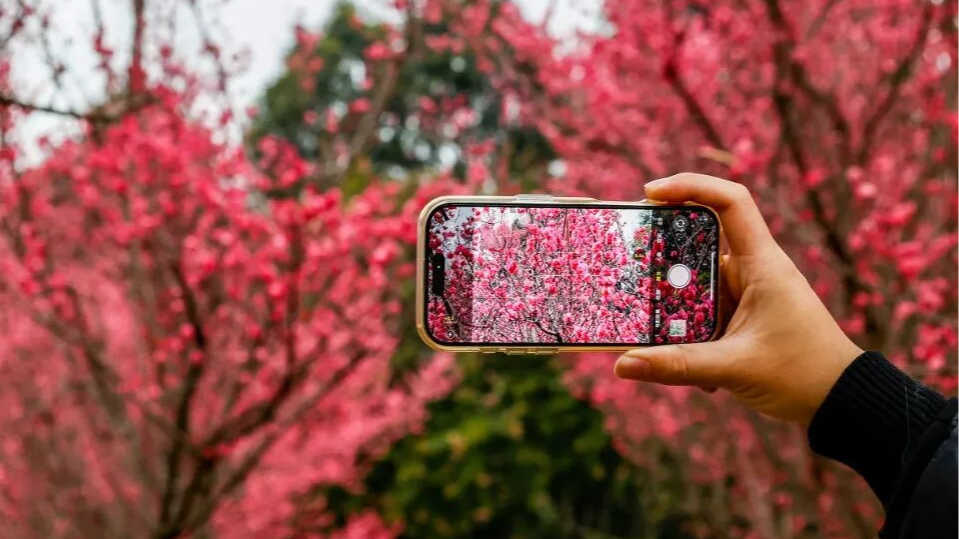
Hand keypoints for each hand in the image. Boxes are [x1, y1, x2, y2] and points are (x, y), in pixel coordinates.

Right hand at [614, 173, 862, 423]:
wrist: (841, 401)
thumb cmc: (802, 375)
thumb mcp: (734, 368)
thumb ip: (677, 366)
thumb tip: (622, 365)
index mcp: (762, 264)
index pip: (730, 201)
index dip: (690, 186)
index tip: (650, 194)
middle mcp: (753, 272)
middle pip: (697, 245)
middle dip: (661, 258)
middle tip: (627, 268)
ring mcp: (747, 295)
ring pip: (695, 285)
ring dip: (672, 307)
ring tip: (647, 328)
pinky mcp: (742, 317)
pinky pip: (702, 313)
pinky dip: (686, 333)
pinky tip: (680, 363)